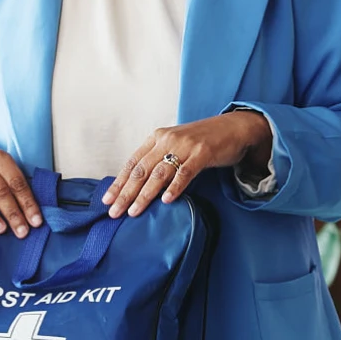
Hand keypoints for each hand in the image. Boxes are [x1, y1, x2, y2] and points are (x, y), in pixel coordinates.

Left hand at [102, 110, 272, 217]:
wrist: (234, 127)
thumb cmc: (203, 141)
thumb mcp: (175, 146)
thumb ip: (159, 160)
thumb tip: (138, 186)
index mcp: (157, 138)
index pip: (132, 163)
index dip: (118, 182)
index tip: (107, 200)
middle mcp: (167, 139)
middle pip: (141, 170)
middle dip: (125, 193)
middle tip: (114, 212)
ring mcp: (185, 145)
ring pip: (160, 173)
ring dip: (145, 194)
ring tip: (134, 211)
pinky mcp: (203, 152)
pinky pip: (186, 172)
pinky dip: (175, 187)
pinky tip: (166, 200)